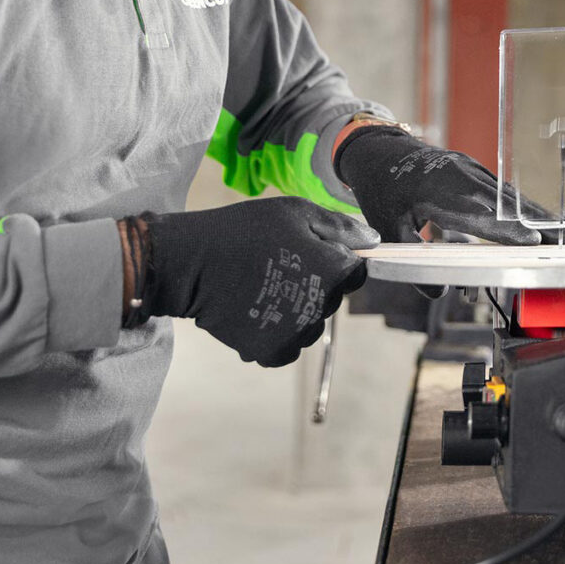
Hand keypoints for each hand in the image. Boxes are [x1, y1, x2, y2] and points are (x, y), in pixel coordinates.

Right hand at [128, 198, 378, 365]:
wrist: (191, 263)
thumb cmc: (245, 230)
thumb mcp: (297, 212)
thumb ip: (341, 227)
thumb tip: (374, 241)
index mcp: (334, 271)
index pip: (356, 274)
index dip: (335, 260)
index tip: (308, 253)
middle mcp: (322, 306)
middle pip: (333, 299)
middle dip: (315, 283)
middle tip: (278, 266)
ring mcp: (298, 332)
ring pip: (311, 324)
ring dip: (296, 310)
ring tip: (263, 287)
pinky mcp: (272, 351)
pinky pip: (289, 345)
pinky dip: (277, 333)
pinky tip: (255, 310)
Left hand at [333, 127, 564, 244]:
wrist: (378, 151)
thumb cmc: (382, 191)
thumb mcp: (386, 228)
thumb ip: (413, 260)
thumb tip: (439, 294)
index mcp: (436, 192)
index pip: (478, 214)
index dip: (507, 229)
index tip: (535, 241)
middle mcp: (458, 176)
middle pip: (503, 203)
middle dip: (537, 222)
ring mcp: (468, 168)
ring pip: (507, 195)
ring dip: (537, 213)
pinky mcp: (473, 168)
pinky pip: (501, 189)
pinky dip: (523, 205)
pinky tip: (543, 219)